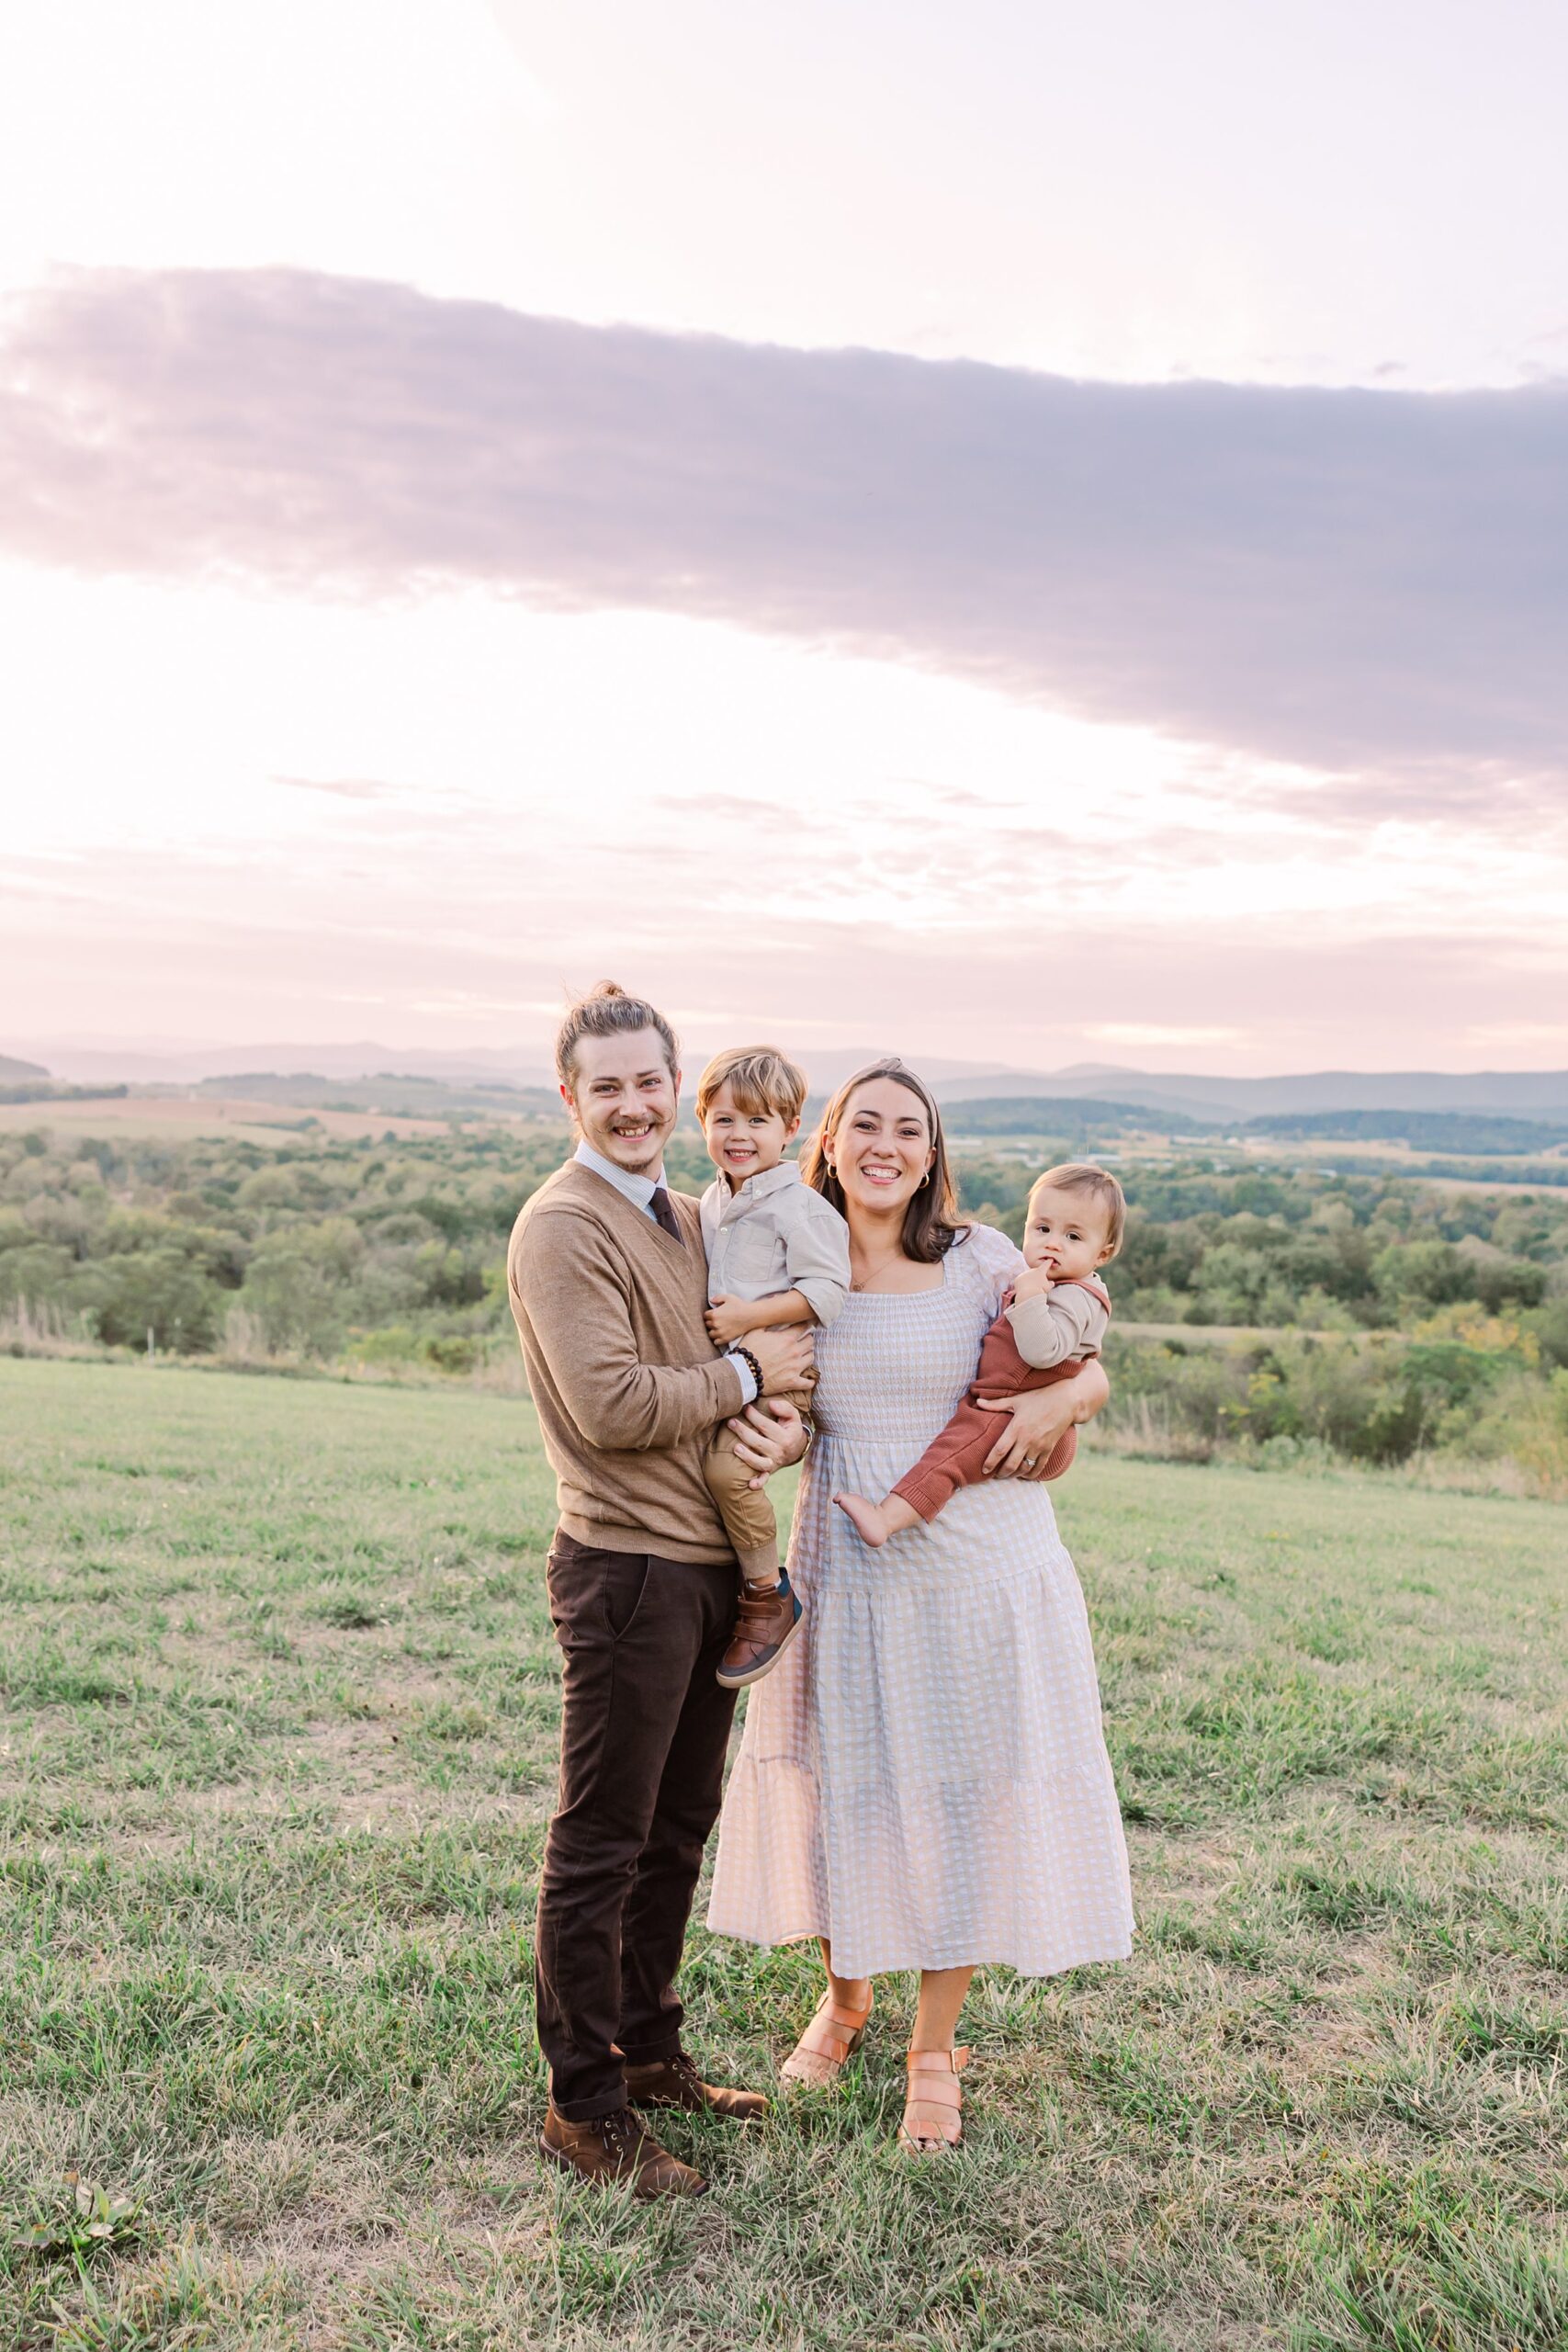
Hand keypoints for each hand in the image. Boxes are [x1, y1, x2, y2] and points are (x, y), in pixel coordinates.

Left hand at [706, 1293, 758, 1345]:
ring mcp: (720, 1332)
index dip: (709, 1314)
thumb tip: (710, 1300)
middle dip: (711, 1322)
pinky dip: (717, 1339)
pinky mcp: (725, 1339)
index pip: (705, 1316)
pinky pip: (716, 1342)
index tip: (714, 1314)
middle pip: (707, 1324)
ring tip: (719, 1328)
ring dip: (713, 1331)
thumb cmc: (740, 1305)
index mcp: (714, 1314)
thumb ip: (717, 1298)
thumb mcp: (728, 1297)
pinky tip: (722, 1335)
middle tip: (718, 1320)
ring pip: (710, 1334)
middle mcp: (715, 1324)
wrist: (750, 1315)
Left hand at [726, 1396, 809, 1487]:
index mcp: (785, 1437)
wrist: (795, 1447)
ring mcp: (774, 1463)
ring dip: (747, 1456)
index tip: (745, 1407)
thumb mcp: (792, 1415)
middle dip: (743, 1432)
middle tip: (731, 1422)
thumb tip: (771, 1404)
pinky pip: (764, 1479)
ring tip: (735, 1448)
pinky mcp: (769, 1471)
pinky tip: (750, 1485)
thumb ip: (784, 1408)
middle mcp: (779, 1451)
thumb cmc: (789, 1427)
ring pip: (759, 1462)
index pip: (766, 1426)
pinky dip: (758, 1482)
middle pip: (759, 1443)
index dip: (753, 1416)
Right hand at [742, 1323, 814, 1394]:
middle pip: (810, 1341)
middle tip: (803, 1339)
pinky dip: (810, 1382)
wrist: (743, 1374)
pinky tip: (810, 1380)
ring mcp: (795, 1368)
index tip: (803, 1325)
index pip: (803, 1327)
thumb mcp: (755, 1331)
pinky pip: (808, 1383)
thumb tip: (774, 1315)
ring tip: (804, 1355)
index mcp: (787, 1338)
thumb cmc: (748, 1351)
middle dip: (807, 1338)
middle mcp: (794, 1352)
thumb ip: (768, 1322)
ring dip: (808, 1355)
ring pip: (811, 1357)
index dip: (804, 1325)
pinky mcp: (793, 1382)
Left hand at [976, 1360, 1108, 1477]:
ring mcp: (1039, 1446)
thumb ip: (996, 1404)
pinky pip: (1039, 1467)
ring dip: (1015, 1475)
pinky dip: (1031, 1474)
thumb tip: (978, 1401)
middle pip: (1011, 1464)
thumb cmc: (1039, 1398)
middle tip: (995, 1476)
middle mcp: (1027, 1440)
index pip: (1000, 1450)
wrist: (1066, 1402)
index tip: (984, 1470)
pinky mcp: (1049, 1449)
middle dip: (1001, 1473)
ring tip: (1008, 1475)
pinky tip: (1025, 1475)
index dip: (990, 1462)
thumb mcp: (1017, 1400)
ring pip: (1025, 1468)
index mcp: (1016, 1428)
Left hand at [1009, 1264, 1052, 1302]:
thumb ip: (1050, 1284)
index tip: (1050, 1260)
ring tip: (1031, 1289)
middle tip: (1038, 1285)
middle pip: (1035, 1272)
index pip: (1046, 1264)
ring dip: (1029, 1281)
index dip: (1049, 1262)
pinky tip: (1025, 1289)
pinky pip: (1021, 1281)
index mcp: (1040, 1271)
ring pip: (1028, 1277)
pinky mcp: (1018, 1279)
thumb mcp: (1048, 1287)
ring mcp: (1024, 1274)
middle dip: (1037, 1277)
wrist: (1028, 1294)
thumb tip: (1051, 1283)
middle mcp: (1031, 1270)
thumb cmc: (1040, 1290)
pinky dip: (1023, 1285)